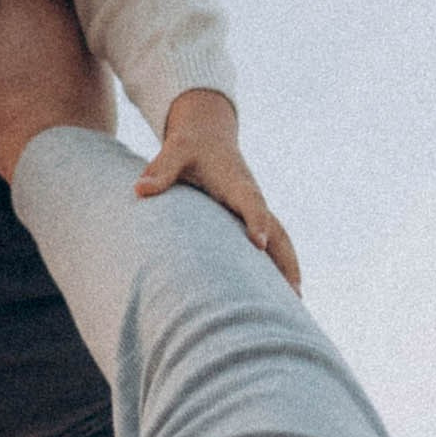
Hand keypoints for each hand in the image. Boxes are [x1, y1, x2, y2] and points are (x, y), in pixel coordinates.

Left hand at [135, 90, 300, 287]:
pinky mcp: (251, 216)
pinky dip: (281, 263)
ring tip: (296, 302)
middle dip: (285, 258)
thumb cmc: (189, 145)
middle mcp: (252, 197)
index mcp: (236, 182)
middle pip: (277, 229)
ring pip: (280, 238)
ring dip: (289, 267)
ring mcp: (256, 208)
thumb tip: (140, 190)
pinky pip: (273, 241)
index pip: (250, 203)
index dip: (256, 222)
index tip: (259, 245)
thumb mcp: (174, 151)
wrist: (208, 134)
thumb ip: (160, 170)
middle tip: (293, 292)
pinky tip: (283, 291)